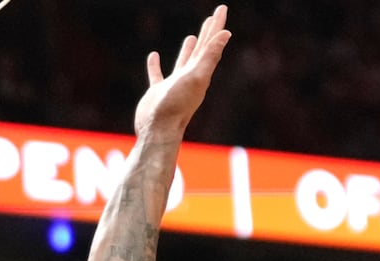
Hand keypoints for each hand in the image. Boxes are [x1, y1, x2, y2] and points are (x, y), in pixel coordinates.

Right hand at [134, 5, 230, 137]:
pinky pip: (157, 74)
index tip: (222, 9)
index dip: (217, 26)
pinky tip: (153, 56)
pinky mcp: (158, 92)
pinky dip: (155, 65)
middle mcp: (190, 77)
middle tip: (214, 16)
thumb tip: (226, 34)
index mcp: (201, 72)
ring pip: (183, 61)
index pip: (211, 43)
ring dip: (188, 49)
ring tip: (191, 37)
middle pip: (202, 49)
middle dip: (208, 32)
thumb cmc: (176, 105)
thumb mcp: (195, 77)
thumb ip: (210, 56)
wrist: (158, 130)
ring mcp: (174, 84)